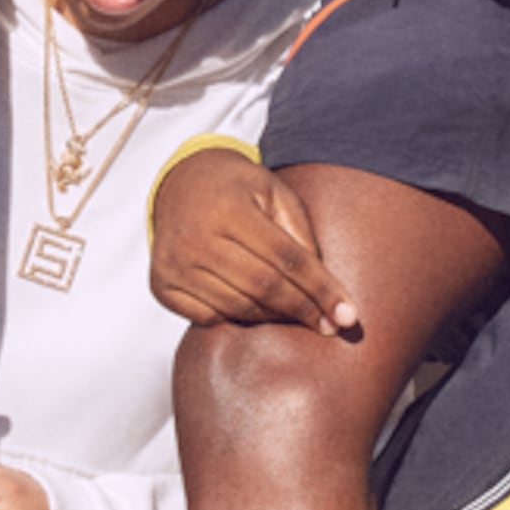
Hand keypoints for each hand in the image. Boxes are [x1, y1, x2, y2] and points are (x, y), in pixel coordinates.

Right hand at [151, 149, 359, 334]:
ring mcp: (174, 264)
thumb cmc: (238, 188)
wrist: (181, 182)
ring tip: (299, 318)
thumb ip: (300, 234)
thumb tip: (324, 290)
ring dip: (275, 319)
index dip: (320, 289)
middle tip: (331, 326)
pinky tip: (258, 313)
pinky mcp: (161, 285)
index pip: (286, 259)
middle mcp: (195, 237)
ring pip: (238, 307)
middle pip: (263, 287)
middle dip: (303, 310)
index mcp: (228, 208)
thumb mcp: (275, 192)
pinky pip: (209, 317)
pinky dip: (238, 320)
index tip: (348, 316)